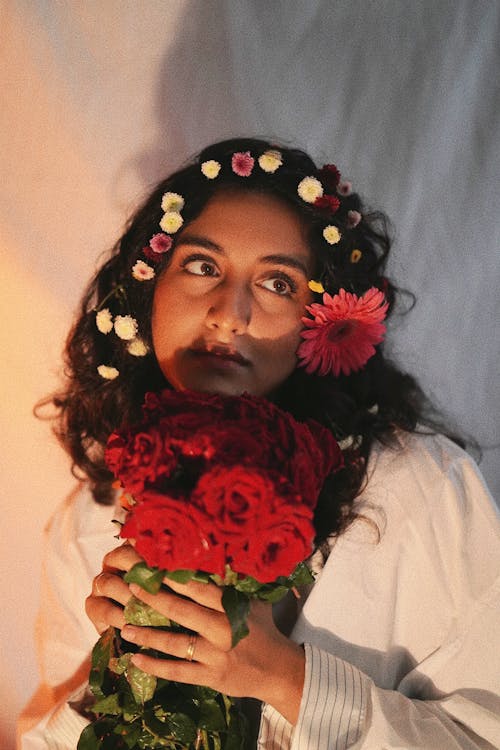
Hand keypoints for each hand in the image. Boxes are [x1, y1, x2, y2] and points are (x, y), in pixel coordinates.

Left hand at [85, 545, 304, 724]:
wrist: (279, 670)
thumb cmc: (264, 629)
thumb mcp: (254, 602)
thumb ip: (234, 585)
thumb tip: (216, 559)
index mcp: (231, 607)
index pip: (198, 588)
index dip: (174, 577)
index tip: (153, 566)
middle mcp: (221, 629)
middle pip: (181, 611)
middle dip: (154, 598)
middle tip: (131, 587)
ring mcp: (214, 655)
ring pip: (174, 643)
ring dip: (147, 635)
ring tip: (125, 626)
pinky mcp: (210, 677)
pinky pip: (177, 672)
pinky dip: (155, 666)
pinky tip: (135, 659)